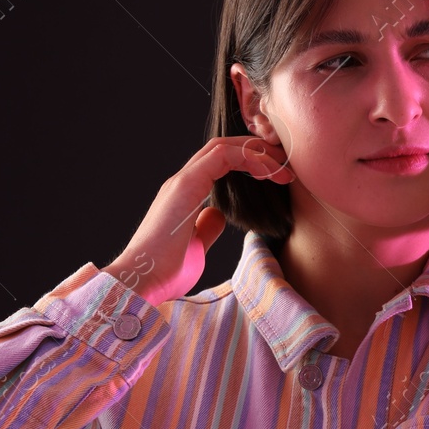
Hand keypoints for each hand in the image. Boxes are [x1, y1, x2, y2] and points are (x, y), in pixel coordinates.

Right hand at [102, 137, 293, 309]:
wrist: (141, 281)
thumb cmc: (165, 272)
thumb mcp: (196, 246)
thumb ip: (206, 227)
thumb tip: (219, 215)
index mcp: (185, 193)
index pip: (220, 161)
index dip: (250, 161)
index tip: (277, 175)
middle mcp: (182, 181)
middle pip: (223, 147)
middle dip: (257, 150)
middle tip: (286, 163)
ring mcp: (182, 181)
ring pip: (223, 146)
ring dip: (257, 153)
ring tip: (283, 167)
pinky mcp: (185, 186)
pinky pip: (221, 157)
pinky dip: (248, 158)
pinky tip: (267, 172)